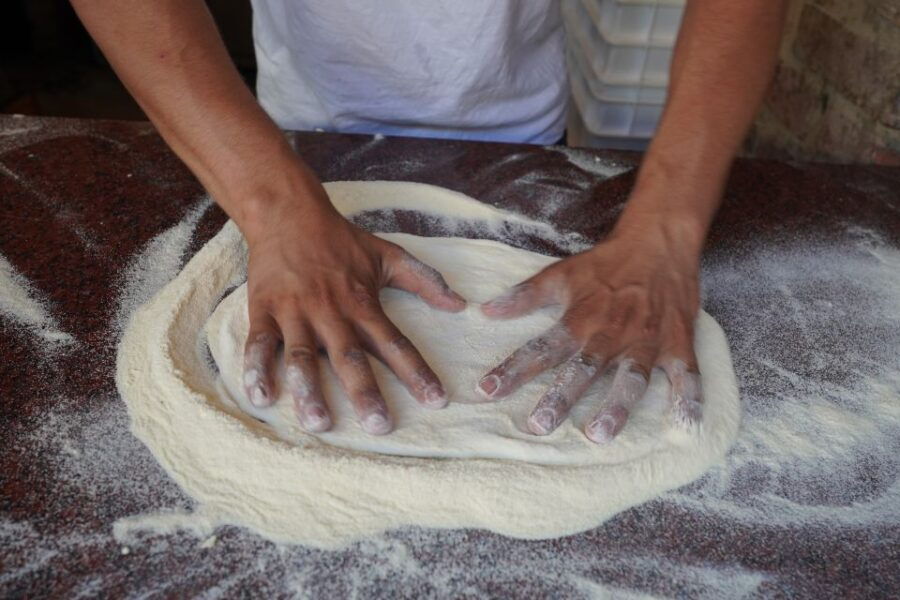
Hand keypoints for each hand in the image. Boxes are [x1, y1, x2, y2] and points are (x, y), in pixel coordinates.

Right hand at [241, 182, 465, 434]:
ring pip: (303, 356)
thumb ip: (424, 280)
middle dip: (365, 393)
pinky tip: (261, 398)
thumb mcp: (388, 255)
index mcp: (363, 303)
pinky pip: (259, 344)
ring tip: (318, 423)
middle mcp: (331, 311)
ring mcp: (296, 312)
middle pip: (350, 357)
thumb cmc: (340, 240)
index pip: (395, 343)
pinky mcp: (264, 310)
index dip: (417, 372)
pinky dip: (257, 370)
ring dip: (310, 390)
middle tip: (378, 426)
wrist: (288, 213)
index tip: (436, 401)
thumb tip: (460, 304)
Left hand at [476, 216, 703, 443]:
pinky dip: (689, 399)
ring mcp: (647, 340)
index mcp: (581, 318)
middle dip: (561, 397)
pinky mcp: (678, 342)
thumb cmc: (606, 263)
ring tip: (600, 435)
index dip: (513, 370)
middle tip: (540, 425)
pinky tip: (686, 426)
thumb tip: (486, 311)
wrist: (658, 241)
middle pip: (583, 368)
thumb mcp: (561, 274)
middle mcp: (612, 333)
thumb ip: (525, 296)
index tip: (487, 391)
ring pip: (631, 377)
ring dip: (616, 406)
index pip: (541, 348)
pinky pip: (685, 374)